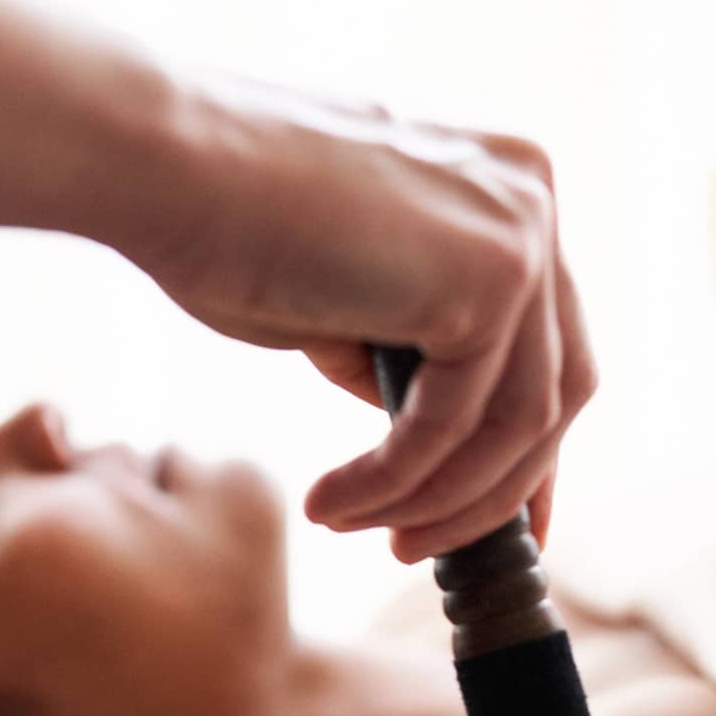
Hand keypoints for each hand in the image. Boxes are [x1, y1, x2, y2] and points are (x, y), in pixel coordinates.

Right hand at [130, 74, 596, 562]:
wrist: (160, 165)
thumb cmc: (224, 224)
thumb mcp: (343, 301)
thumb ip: (404, 355)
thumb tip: (427, 433)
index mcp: (504, 194)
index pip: (548, 354)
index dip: (527, 458)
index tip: (500, 531)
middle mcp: (532, 200)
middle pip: (555, 396)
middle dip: (489, 494)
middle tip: (413, 549)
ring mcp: (520, 234)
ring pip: (518, 425)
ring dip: (437, 501)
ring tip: (360, 532)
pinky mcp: (489, 276)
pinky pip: (452, 426)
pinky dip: (393, 483)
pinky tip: (330, 504)